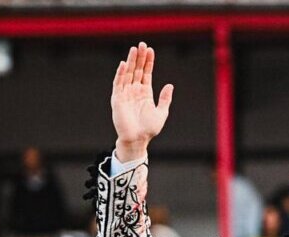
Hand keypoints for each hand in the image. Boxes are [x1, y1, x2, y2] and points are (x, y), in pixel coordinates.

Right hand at [112, 42, 173, 161]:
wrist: (138, 140)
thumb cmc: (149, 129)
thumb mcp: (161, 113)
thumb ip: (165, 99)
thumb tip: (170, 85)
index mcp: (145, 93)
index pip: (146, 73)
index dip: (148, 62)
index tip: (151, 50)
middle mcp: (134, 91)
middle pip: (137, 70)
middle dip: (139, 58)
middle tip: (142, 44)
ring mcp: (126, 94)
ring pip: (128, 74)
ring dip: (130, 62)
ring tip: (134, 49)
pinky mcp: (118, 99)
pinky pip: (118, 84)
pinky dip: (120, 74)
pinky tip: (124, 64)